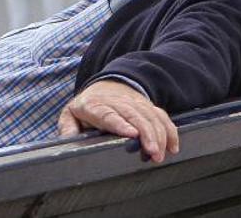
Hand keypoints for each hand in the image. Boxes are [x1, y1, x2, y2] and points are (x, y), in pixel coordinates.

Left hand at [57, 80, 179, 162]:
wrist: (105, 86)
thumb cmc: (87, 107)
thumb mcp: (70, 114)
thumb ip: (68, 129)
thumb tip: (68, 142)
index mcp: (95, 105)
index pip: (108, 114)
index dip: (121, 124)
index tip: (132, 134)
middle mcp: (117, 102)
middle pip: (134, 116)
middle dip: (146, 134)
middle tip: (153, 153)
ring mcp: (134, 102)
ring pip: (150, 116)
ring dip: (159, 135)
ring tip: (161, 155)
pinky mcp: (147, 106)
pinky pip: (161, 116)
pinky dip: (169, 131)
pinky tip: (172, 146)